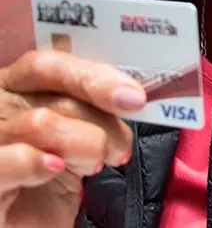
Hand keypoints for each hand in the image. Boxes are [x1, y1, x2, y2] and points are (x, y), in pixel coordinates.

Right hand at [0, 50, 144, 227]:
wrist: (29, 223)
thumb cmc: (52, 174)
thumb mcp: (77, 132)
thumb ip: (94, 107)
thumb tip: (132, 95)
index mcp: (16, 87)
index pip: (48, 64)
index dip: (95, 77)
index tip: (134, 97)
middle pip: (56, 97)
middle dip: (102, 122)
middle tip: (119, 147)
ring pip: (40, 123)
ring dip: (84, 146)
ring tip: (93, 164)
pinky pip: (7, 160)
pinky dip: (37, 163)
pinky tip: (55, 169)